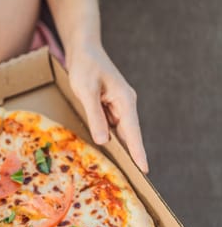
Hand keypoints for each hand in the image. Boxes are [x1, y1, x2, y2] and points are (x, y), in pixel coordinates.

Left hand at [66, 45, 148, 172]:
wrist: (83, 49)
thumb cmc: (85, 67)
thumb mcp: (87, 91)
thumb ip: (95, 115)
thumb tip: (104, 140)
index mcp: (124, 100)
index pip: (133, 131)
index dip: (138, 151)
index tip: (144, 170)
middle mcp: (124, 104)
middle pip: (128, 134)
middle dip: (130, 154)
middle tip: (133, 177)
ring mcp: (117, 105)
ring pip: (118, 130)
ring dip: (119, 147)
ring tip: (120, 169)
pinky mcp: (107, 105)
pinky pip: (110, 125)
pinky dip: (108, 136)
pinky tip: (104, 148)